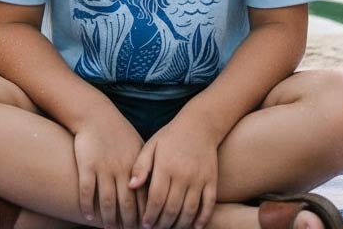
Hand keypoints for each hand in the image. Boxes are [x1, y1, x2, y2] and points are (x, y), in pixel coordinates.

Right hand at [74, 110, 144, 228]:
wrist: (95, 114)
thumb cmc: (117, 132)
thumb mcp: (136, 146)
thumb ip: (144, 167)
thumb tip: (154, 191)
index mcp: (136, 164)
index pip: (144, 195)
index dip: (144, 213)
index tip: (145, 225)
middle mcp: (122, 167)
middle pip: (127, 203)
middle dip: (128, 222)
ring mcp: (104, 167)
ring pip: (107, 201)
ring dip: (108, 218)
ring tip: (109, 228)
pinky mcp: (87, 165)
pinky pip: (87, 192)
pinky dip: (88, 206)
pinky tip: (89, 216)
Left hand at [130, 113, 218, 228]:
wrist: (200, 124)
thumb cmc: (171, 137)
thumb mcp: (152, 146)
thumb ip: (140, 166)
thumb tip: (130, 186)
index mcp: (165, 166)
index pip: (156, 199)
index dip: (149, 216)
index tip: (145, 224)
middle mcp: (183, 173)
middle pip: (172, 209)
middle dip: (162, 224)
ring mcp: (199, 178)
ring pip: (189, 211)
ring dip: (180, 225)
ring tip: (171, 228)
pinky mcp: (211, 180)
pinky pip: (208, 205)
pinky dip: (202, 219)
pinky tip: (194, 227)